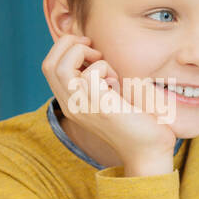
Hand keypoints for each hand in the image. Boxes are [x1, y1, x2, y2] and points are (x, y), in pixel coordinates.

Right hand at [41, 34, 175, 173]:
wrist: (149, 153)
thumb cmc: (137, 123)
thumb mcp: (109, 98)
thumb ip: (97, 81)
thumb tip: (96, 55)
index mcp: (71, 103)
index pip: (49, 67)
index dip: (65, 49)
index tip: (90, 48)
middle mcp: (71, 106)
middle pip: (49, 65)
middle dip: (69, 45)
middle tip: (94, 49)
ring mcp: (84, 108)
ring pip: (62, 67)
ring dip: (84, 55)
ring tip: (105, 65)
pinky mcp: (102, 108)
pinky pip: (91, 75)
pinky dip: (104, 68)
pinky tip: (118, 82)